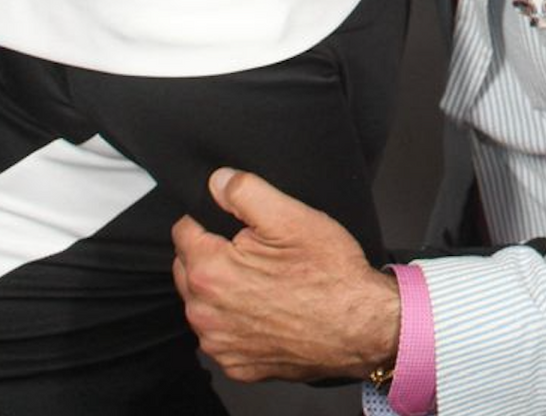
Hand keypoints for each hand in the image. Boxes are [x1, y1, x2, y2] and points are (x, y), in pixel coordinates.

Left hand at [170, 168, 399, 381]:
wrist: (361, 326)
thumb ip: (246, 192)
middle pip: (187, 270)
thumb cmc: (331, 275)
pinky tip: (267, 312)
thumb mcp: (293, 218)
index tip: (236, 226)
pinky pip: (223, 336)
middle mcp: (205, 313)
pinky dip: (237, 323)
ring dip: (221, 292)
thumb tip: (218, 180)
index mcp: (211, 271)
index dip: (209, 221)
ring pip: (203, 306)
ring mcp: (219, 344)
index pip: (183, 232)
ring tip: (263, 282)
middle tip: (255, 252)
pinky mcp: (236, 365)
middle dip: (211, 256)